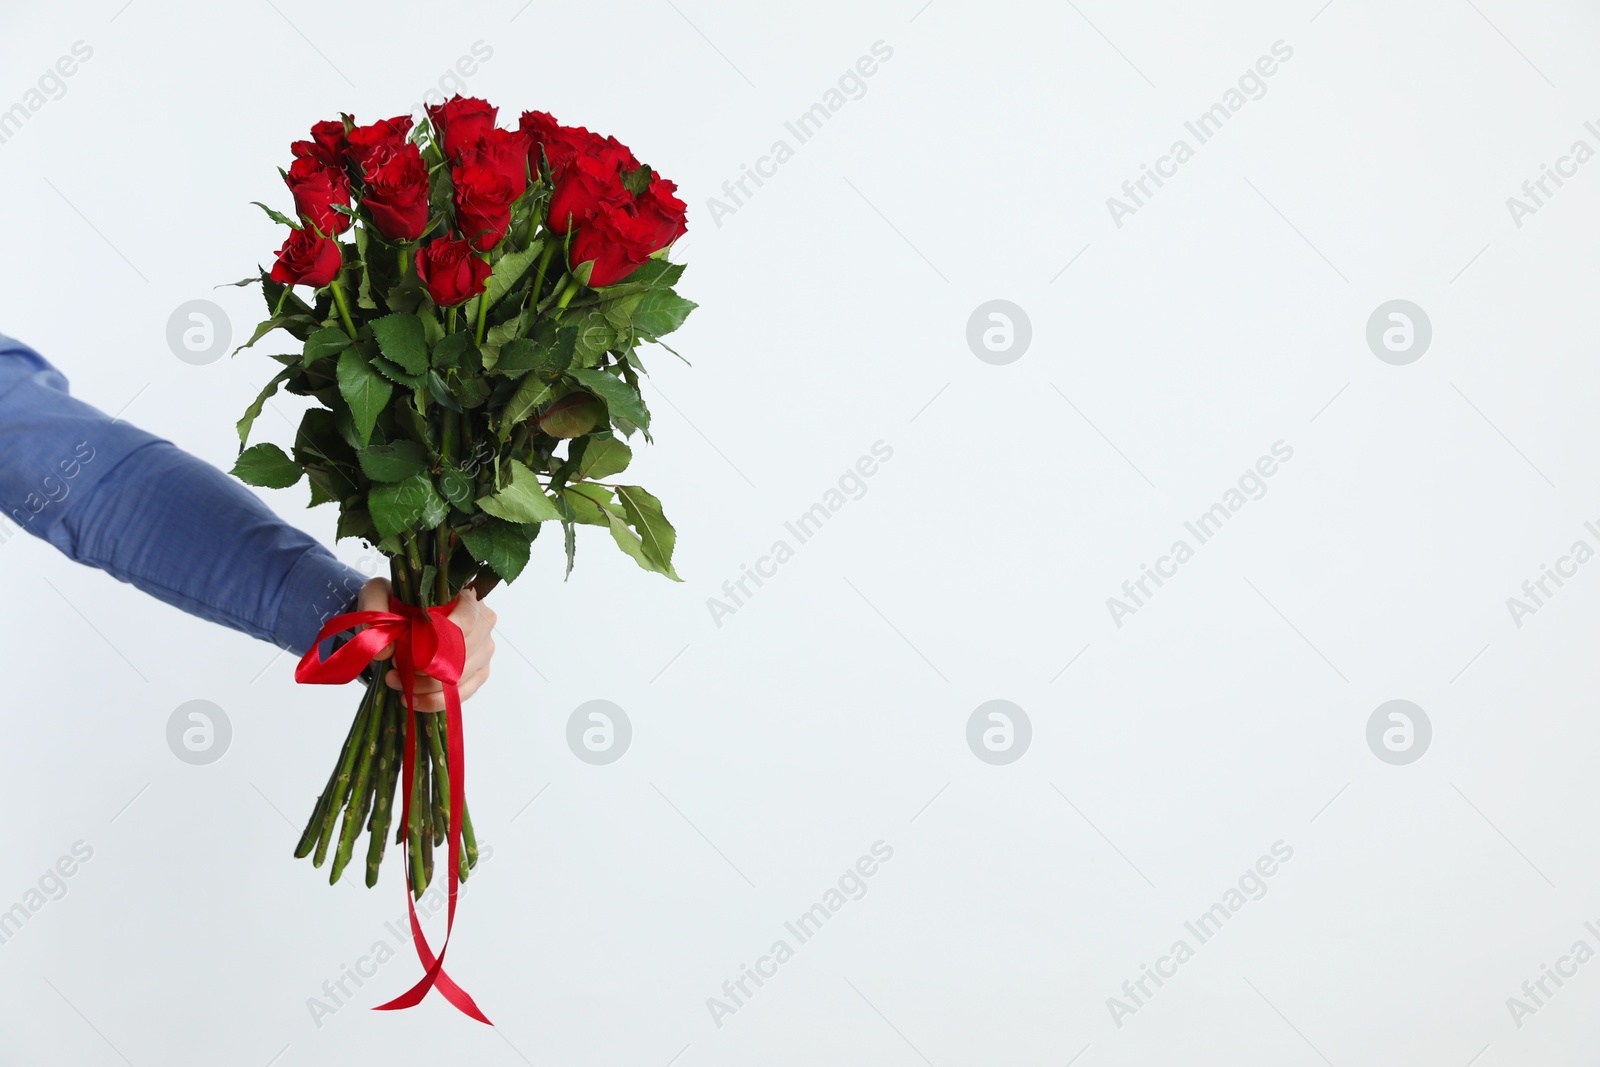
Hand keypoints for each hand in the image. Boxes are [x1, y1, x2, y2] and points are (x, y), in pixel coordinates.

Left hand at [357, 577, 497, 711]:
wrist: (401, 615)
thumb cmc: (396, 601)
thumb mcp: (377, 593)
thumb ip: (375, 611)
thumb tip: (386, 652)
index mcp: (468, 595)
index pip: (466, 621)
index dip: (437, 640)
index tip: (405, 648)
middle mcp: (484, 622)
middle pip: (462, 653)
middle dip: (425, 667)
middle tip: (394, 668)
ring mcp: (485, 648)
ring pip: (460, 676)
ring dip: (425, 686)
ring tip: (395, 681)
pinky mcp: (479, 671)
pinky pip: (462, 693)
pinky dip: (434, 701)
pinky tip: (411, 700)